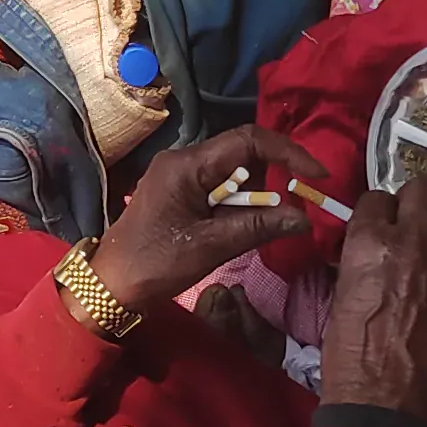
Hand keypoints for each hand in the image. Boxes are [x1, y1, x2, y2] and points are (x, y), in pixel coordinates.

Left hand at [85, 123, 324, 312]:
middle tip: (300, 202)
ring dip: (258, 193)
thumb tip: (303, 218)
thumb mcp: (211, 246)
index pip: (248, 141)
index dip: (288, 153)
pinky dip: (240, 201)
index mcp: (187, 165)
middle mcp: (183, 160)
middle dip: (275, 175)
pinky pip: (219, 185)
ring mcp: (179, 174)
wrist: (111, 285)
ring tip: (272, 221)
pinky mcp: (179, 191)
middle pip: (242, 153)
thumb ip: (257, 227)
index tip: (316, 175)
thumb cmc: (156, 263)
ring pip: (233, 171)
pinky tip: (247, 224)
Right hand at [316, 172, 426, 422]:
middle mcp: (413, 238)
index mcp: (369, 239)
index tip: (379, 225)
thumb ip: (361, 257)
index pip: (377, 197)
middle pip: (424, 189)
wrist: (385, 394)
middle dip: (416, 202)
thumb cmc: (349, 348)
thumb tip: (372, 246)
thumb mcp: (342, 289)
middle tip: (412, 224)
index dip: (378, 211)